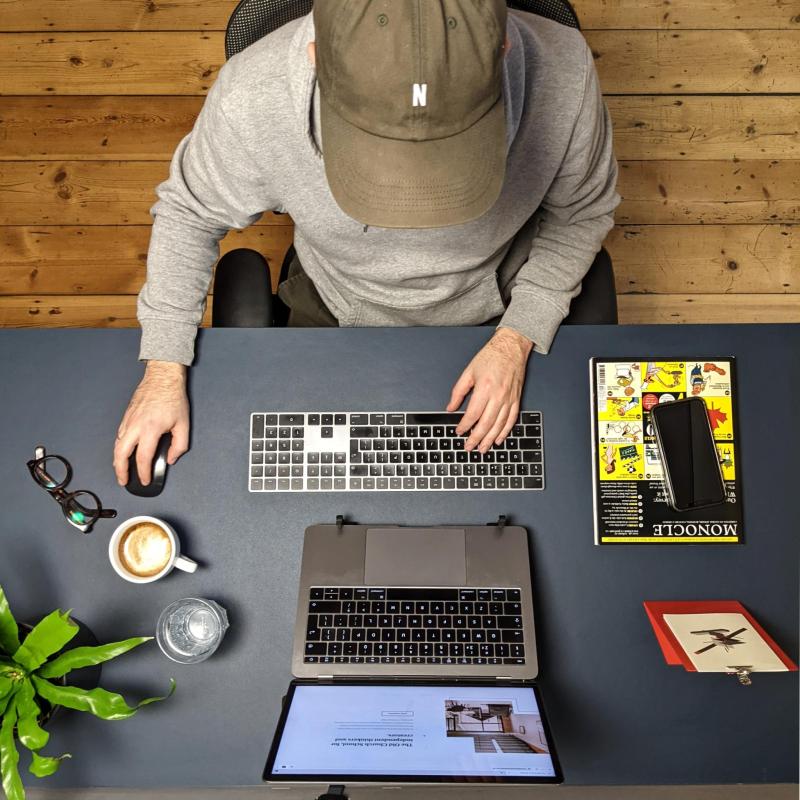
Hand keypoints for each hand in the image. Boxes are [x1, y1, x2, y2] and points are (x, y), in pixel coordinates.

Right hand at [113, 361, 189, 485]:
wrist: (162, 377)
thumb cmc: (173, 398)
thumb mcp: (184, 424)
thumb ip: (179, 445)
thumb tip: (171, 458)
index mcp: (150, 429)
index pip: (143, 458)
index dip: (143, 473)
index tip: (145, 480)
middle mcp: (135, 426)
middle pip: (121, 454)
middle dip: (120, 471)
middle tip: (124, 481)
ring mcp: (128, 420)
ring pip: (117, 445)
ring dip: (117, 460)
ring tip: (121, 470)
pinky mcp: (126, 416)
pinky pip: (119, 435)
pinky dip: (119, 447)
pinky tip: (123, 452)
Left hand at [446, 328, 532, 452]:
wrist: (511, 347)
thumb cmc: (490, 357)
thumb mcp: (468, 372)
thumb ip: (458, 392)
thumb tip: (450, 408)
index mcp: (484, 388)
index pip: (473, 413)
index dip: (464, 425)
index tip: (458, 432)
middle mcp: (498, 395)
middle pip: (486, 423)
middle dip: (476, 438)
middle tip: (468, 447)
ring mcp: (509, 398)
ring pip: (499, 425)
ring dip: (490, 439)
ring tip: (482, 449)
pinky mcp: (516, 399)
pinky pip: (512, 419)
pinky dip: (505, 431)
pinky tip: (498, 439)